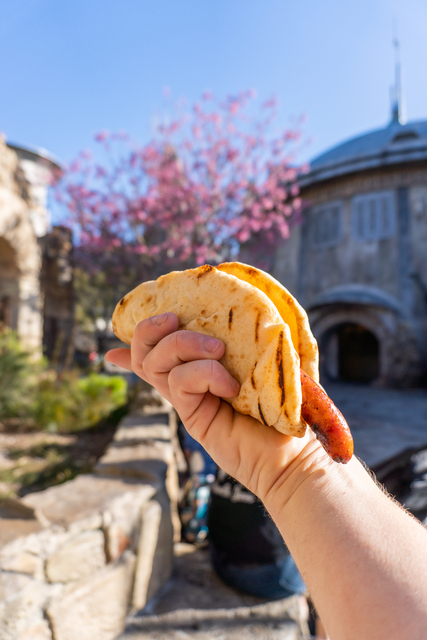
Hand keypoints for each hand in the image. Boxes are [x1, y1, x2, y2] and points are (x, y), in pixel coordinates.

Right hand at [105, 313, 325, 503]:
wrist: (293, 452)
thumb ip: (248, 338)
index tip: (111, 351)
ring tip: (219, 352)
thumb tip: (251, 313)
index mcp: (199, 371)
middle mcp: (187, 386)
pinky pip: (180, 382)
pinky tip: (230, 386)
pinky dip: (204, 373)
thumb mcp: (266, 361)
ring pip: (156, 361)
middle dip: (149, 328)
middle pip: (144, 353)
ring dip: (184, 344)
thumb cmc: (286, 405)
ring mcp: (188, 401)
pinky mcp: (194, 416)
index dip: (131, 350)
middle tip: (176, 319)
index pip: (155, 358)